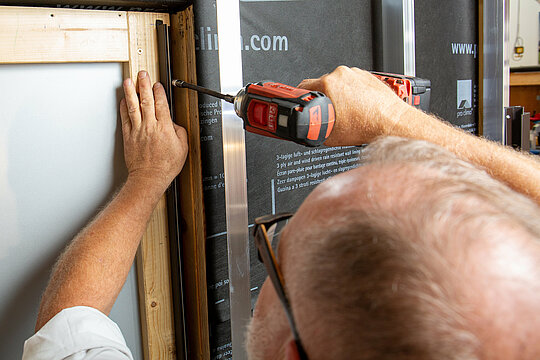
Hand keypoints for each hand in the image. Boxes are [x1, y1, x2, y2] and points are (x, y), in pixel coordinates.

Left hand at [120, 70, 187, 190]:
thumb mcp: (182, 149)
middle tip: (142, 74)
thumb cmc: (165, 166)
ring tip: (129, 81)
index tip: (157, 84)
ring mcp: (137, 131)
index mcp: (164, 129)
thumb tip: (173, 124)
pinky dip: (123, 108)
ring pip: (133, 107)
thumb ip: (179, 132)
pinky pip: (125, 119)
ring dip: (130, 92)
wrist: (149, 178)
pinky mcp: (129, 137)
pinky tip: (123, 100)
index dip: (159, 92)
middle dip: (144, 85)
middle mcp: (150, 127)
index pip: (161, 104)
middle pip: (146, 101)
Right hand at [298, 66, 411, 145]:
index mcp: (329, 84)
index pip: (303, 86)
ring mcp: (355, 73)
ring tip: (347, 111)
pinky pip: (352, 82)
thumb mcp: (330, 136)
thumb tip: (307, 130)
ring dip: (339, 94)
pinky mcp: (366, 75)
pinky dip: (352, 92)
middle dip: (323, 97)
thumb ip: (313, 129)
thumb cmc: (366, 126)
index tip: (303, 101)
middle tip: (330, 112)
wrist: (390, 122)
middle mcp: (341, 74)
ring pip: (338, 83)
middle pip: (322, 84)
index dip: (301, 97)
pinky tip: (357, 106)